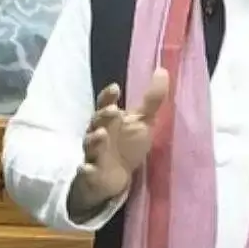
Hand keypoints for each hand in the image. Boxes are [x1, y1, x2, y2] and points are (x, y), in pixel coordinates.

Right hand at [69, 68, 169, 216]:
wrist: (115, 177)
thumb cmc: (128, 144)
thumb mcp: (143, 121)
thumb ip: (152, 98)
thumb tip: (162, 69)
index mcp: (110, 119)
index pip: (105, 103)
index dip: (108, 96)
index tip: (115, 88)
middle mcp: (98, 132)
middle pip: (96, 121)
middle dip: (103, 115)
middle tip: (112, 110)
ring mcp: (93, 153)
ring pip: (90, 144)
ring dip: (95, 139)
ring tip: (101, 134)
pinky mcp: (91, 173)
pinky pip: (85, 171)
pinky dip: (86, 169)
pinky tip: (86, 168)